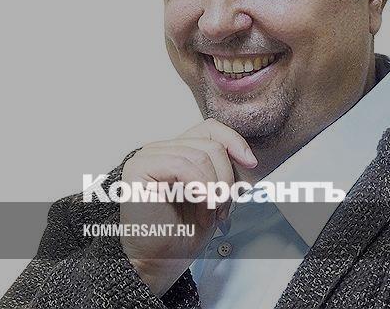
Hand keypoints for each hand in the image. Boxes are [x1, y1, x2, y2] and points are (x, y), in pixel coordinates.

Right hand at [119, 118, 257, 296]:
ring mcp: (148, 157)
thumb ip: (225, 170)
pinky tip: (200, 208)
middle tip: (222, 208)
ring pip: (200, 156)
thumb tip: (248, 158)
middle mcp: (161, 150)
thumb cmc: (183, 233)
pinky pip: (181, 166)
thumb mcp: (215, 194)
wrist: (160, 261)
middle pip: (210, 144)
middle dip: (226, 179)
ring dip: (214, 190)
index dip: (234, 142)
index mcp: (178, 151)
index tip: (251, 164)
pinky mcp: (139, 168)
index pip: (210, 128)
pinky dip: (199, 189)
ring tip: (209, 213)